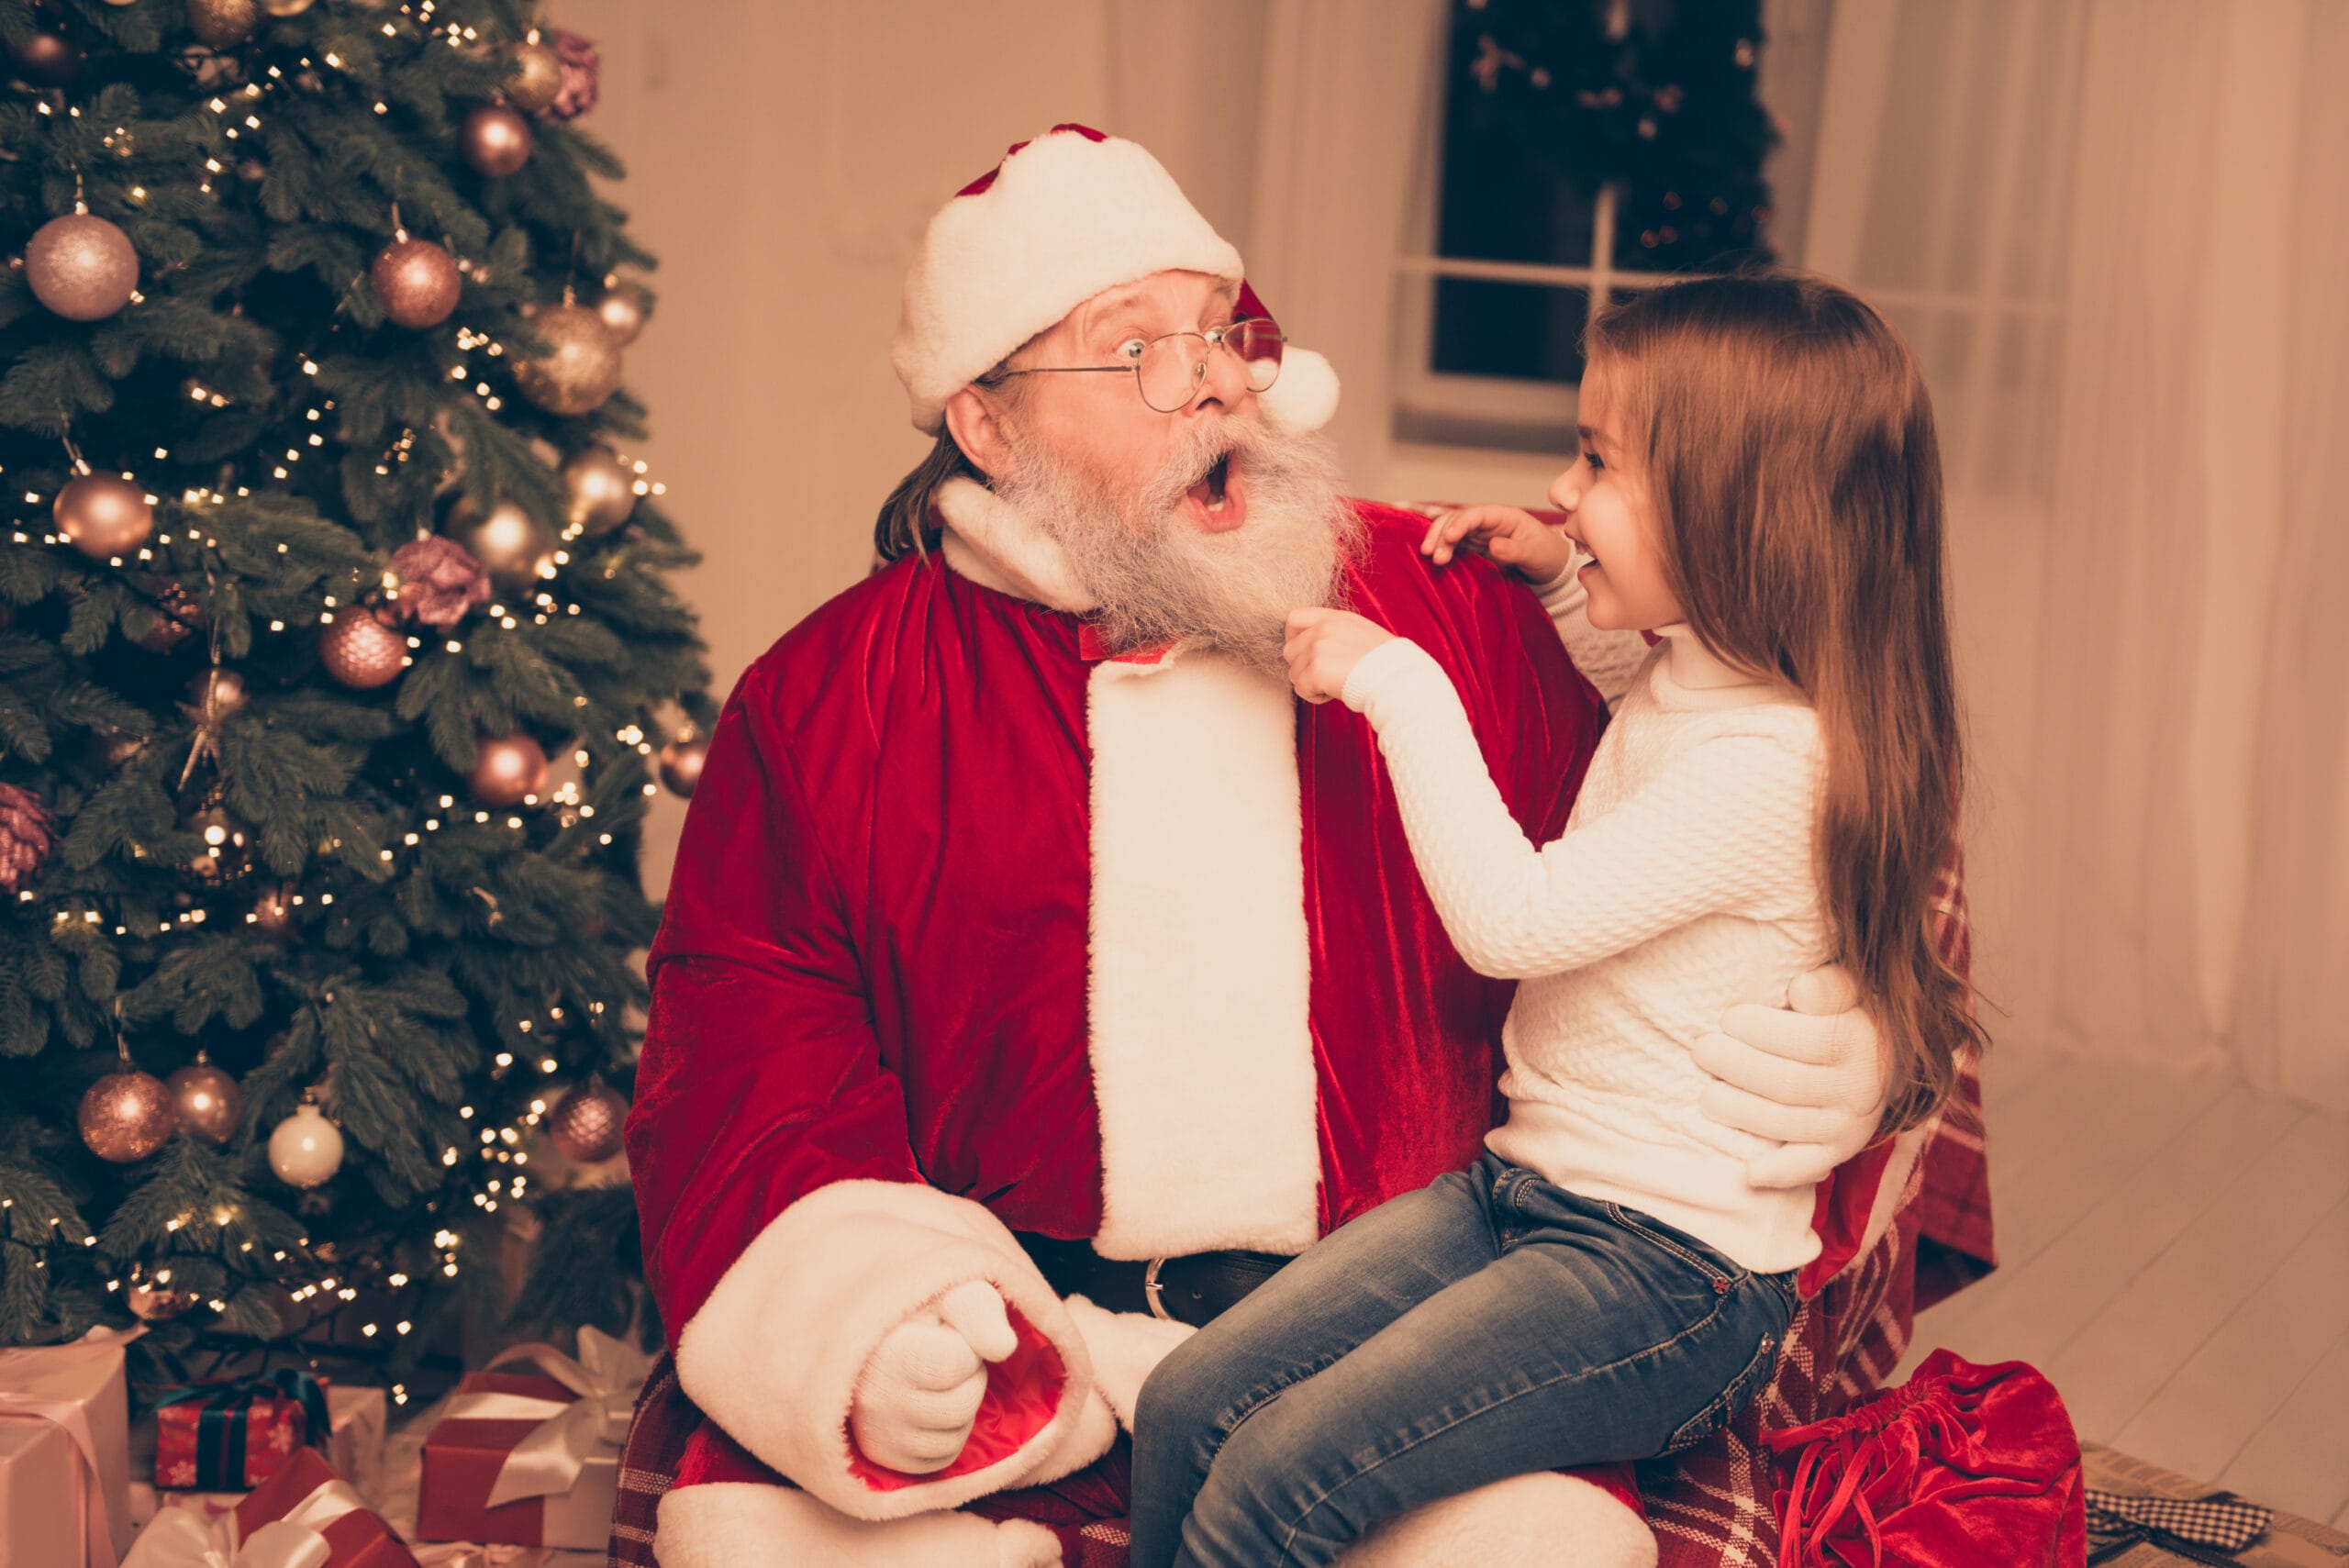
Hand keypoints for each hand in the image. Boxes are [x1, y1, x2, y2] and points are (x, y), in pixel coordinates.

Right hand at [847, 1278, 1017, 1473]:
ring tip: (939, 1381)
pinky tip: (933, 1406)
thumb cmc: (925, 1308)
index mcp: (887, 1353)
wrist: (881, 1332)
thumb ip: (980, 1311)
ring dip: (962, 1409)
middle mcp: (874, 1399)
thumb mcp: (953, 1293)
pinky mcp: (882, 1455)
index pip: (959, 1364)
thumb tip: (1004, 1348)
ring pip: (952, 1439)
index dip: (967, 1347)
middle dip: (970, 1380)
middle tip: (949, 1359)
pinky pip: (938, 1459)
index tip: (947, 1334)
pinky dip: (948, 1435)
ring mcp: (875, 1432)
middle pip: (961, 1407)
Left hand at [1284, 608, 1395, 703]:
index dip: (1294, 639)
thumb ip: (1334, 634)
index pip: (1294, 619)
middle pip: (1289, 651)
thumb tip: (1312, 648)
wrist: (1397, 677)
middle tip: (1326, 676)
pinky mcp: (1317, 670)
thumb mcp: (1360, 633)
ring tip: (1334, 684)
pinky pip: (1301, 689)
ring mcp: (1318, 648)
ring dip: (1310, 684)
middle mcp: (1323, 629)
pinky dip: (1315, 696)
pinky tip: (1334, 693)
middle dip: (1303, 667)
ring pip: (1293, 673)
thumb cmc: (1385, 662)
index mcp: (1334, 618)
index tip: (1306, 654)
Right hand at [1421, 505, 1575, 582]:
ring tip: (1430, 559)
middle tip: (1433, 555)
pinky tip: (1433, 561)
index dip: (1460, 524)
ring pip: (1449, 531)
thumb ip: (1515, 550)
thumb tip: (1493, 545)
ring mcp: (1478, 535)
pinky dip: (1441, 551)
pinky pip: (1452, 546)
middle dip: (1441, 534)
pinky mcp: (1474, 549)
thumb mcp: (1535, 554)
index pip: (1475, 514)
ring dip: (1437, 542)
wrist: (1550, 569)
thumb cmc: (1547, 555)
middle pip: (1456, 520)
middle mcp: (1487, 523)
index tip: (1450, 538)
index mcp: (1503, 516)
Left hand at [1693, 965, 1891, 1188]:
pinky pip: (1811, 1165)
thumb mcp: (1848, 987)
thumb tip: (1801, 989)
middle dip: (1738, 1066)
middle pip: (1789, 1083)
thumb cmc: (1848, 1012)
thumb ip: (1829, 985)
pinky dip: (1781, 1173)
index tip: (1727, 1018)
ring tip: (1707, 1096)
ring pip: (1789, 1124)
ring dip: (1743, 1113)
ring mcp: (1850, 1124)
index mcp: (1861, 1041)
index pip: (1805, 1039)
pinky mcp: (1840, 1150)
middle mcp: (1859, 1087)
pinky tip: (1750, 1173)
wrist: (1888, 1058)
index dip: (1760, 1030)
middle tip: (1703, 1050)